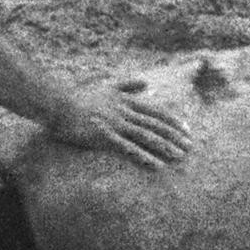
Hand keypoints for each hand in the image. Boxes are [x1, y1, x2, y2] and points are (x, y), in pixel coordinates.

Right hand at [46, 88, 196, 167]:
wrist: (59, 105)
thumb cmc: (81, 97)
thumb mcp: (108, 86)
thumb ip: (128, 85)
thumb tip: (147, 84)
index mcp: (126, 101)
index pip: (156, 111)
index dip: (173, 121)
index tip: (187, 130)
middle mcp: (124, 112)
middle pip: (155, 124)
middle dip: (174, 136)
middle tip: (190, 147)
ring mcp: (115, 124)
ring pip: (146, 136)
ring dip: (164, 147)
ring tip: (179, 157)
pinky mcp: (104, 137)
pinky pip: (128, 149)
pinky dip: (144, 156)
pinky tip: (157, 165)